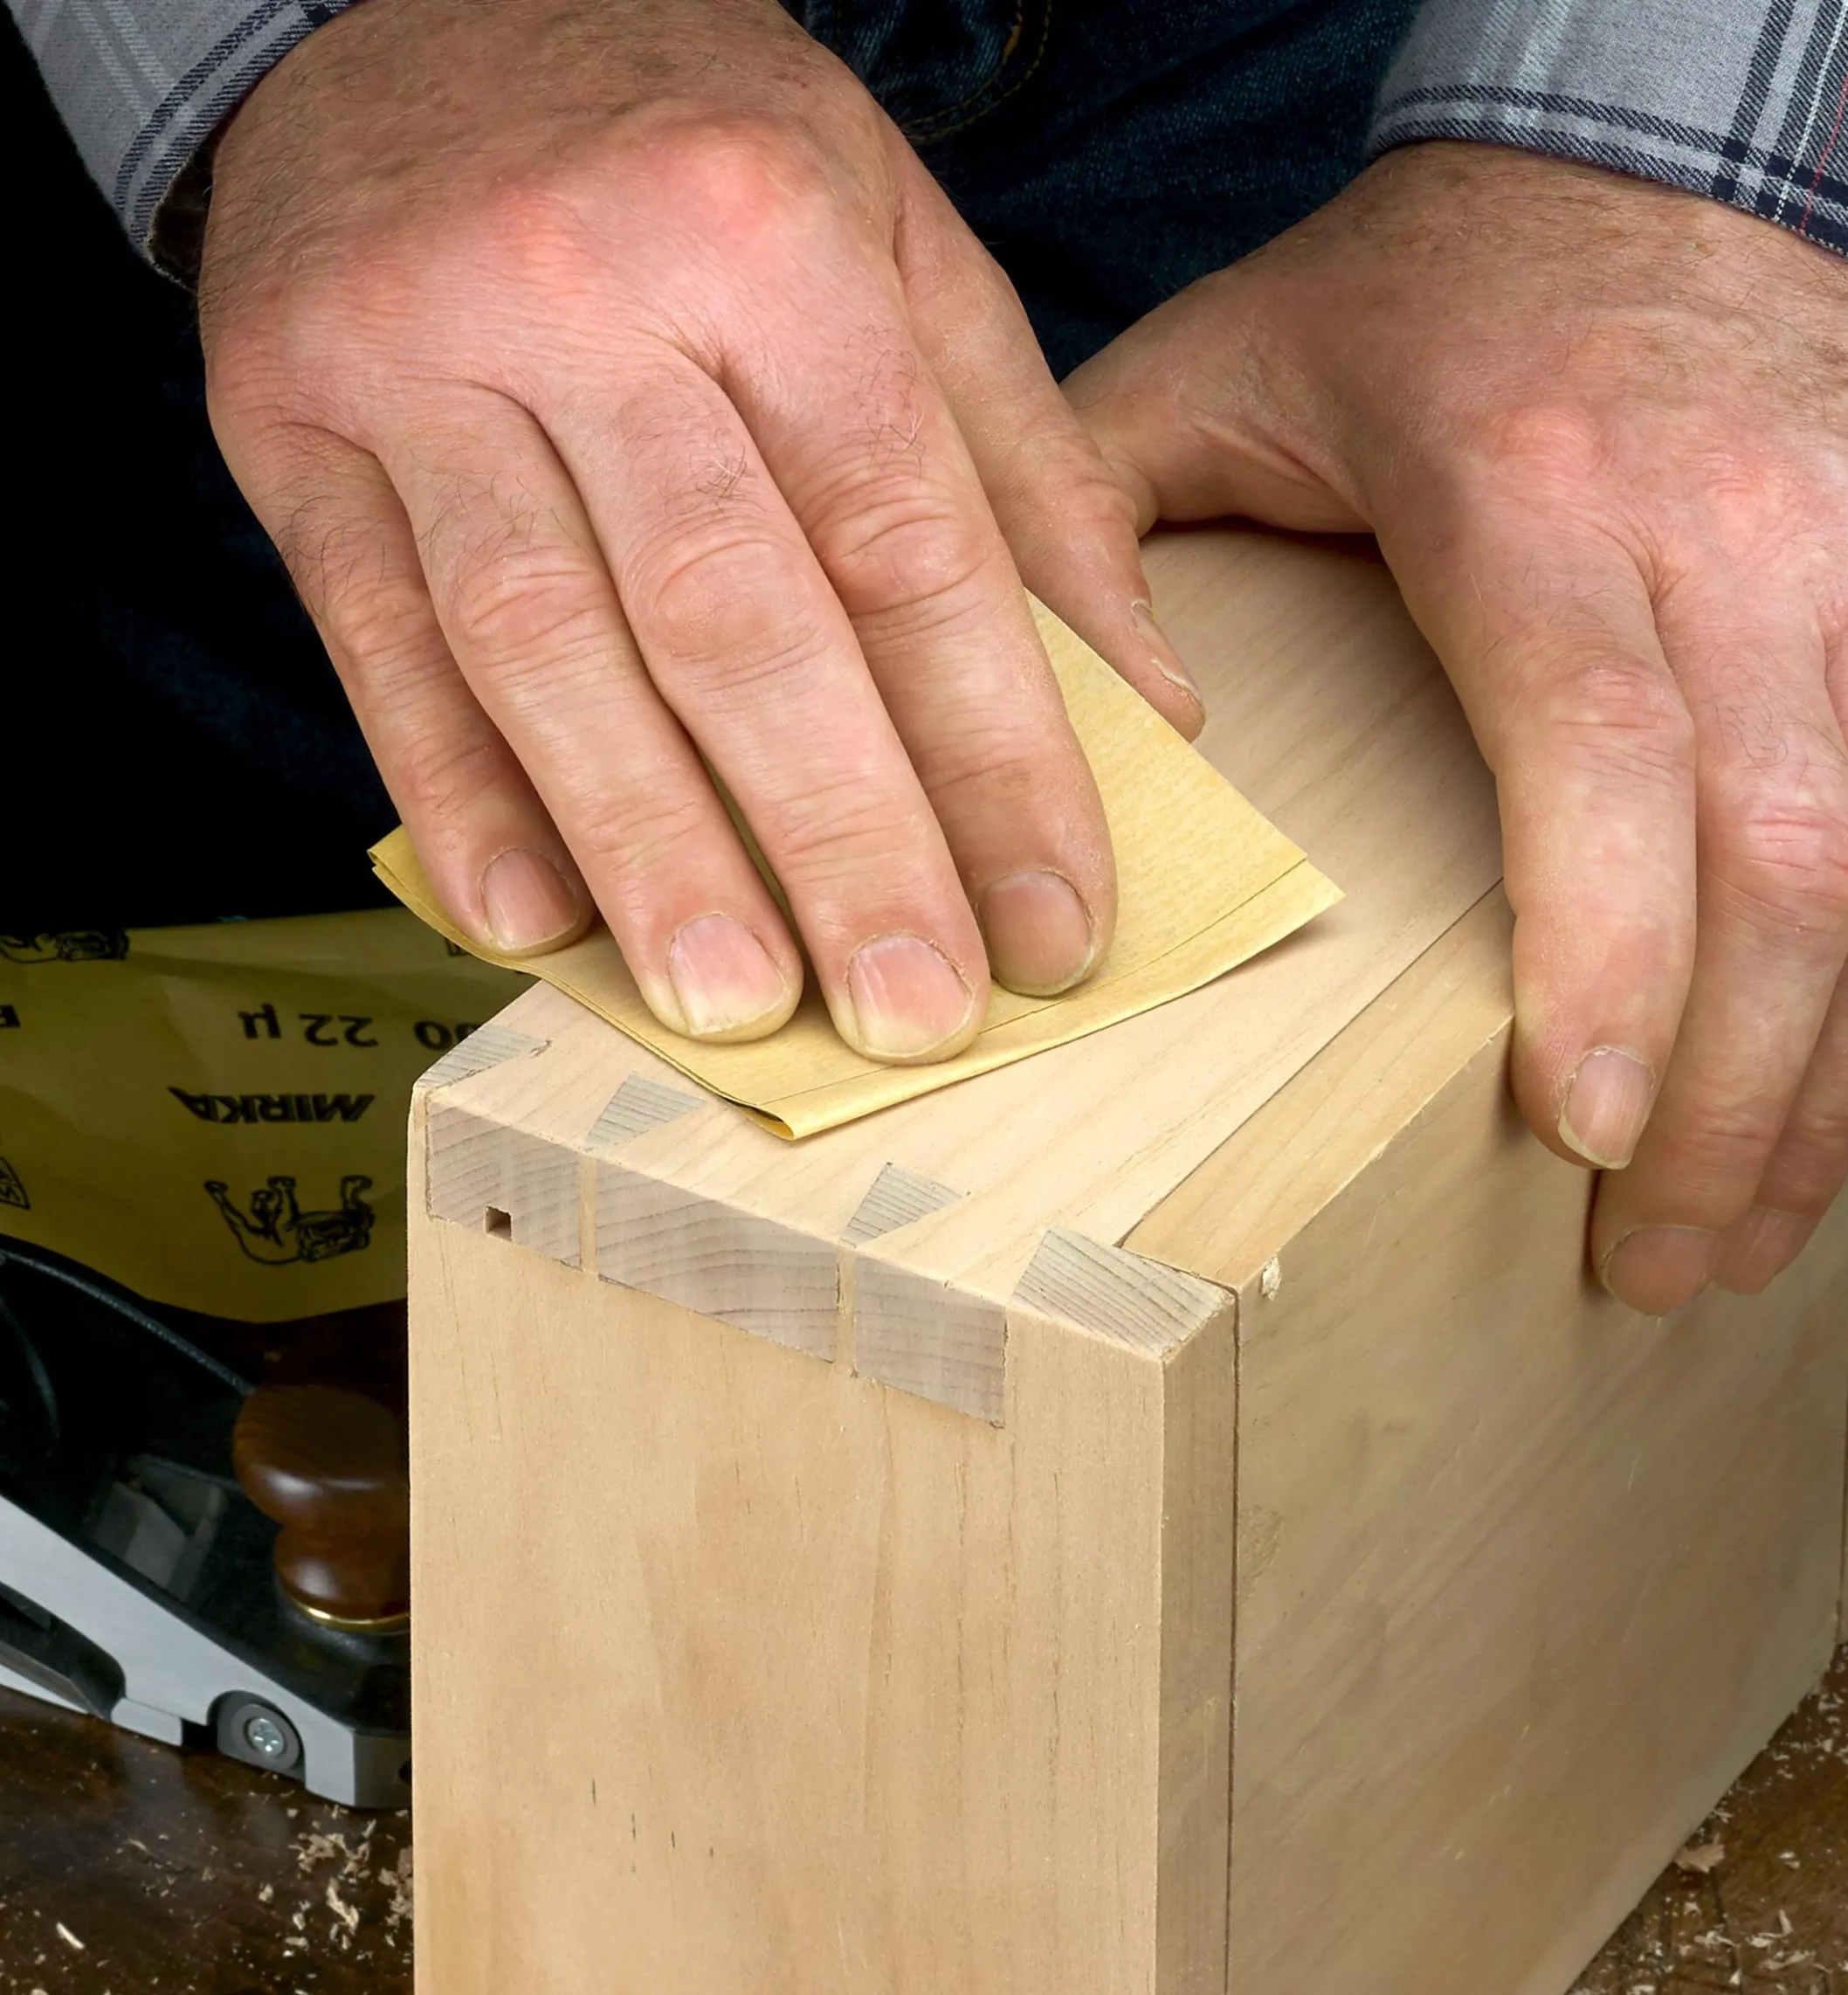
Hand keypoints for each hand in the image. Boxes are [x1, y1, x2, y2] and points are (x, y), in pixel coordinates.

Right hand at [200, 0, 1200, 1063]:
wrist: (404, 2)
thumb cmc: (691, 150)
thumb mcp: (898, 251)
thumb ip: (1021, 476)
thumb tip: (1142, 704)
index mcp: (767, 235)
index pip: (906, 541)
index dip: (992, 756)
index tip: (1052, 922)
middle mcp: (581, 291)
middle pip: (732, 612)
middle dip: (838, 836)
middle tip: (912, 1010)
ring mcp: (414, 360)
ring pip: (543, 644)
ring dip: (648, 848)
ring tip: (737, 1006)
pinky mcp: (290, 429)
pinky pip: (371, 640)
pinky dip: (454, 797)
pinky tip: (533, 923)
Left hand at [1067, 142, 1847, 1311]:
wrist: (1633, 157)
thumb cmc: (1404, 295)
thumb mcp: (1204, 376)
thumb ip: (1090, 537)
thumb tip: (1095, 753)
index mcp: (1529, 491)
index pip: (1603, 746)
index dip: (1611, 951)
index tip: (1582, 1129)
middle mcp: (1726, 527)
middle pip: (1782, 842)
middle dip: (1734, 1086)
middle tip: (1653, 1262)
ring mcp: (1846, 553)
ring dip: (1826, 1072)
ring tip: (1741, 1233)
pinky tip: (1825, 1098)